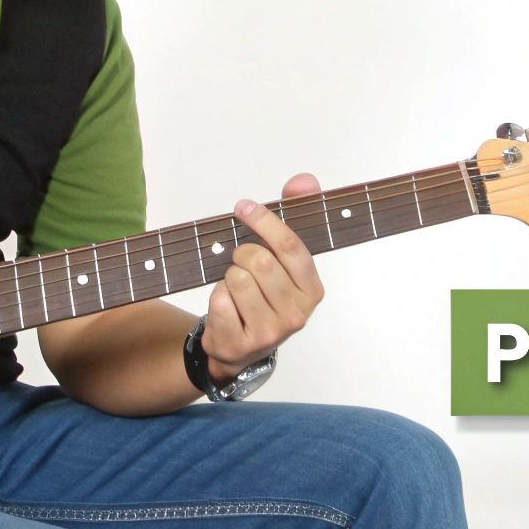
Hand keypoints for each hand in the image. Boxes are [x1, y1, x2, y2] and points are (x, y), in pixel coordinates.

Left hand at [203, 172, 326, 383]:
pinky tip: (227, 307)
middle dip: (241, 253)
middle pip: (259, 261)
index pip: (290, 246)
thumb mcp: (282, 259)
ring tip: (236, 288)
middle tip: (240, 261)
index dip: (264, 221)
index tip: (243, 208)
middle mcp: (297, 313)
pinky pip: (219, 300)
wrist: (240, 347)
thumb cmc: (264, 296)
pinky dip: (216, 296)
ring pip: (237, 279)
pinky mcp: (242, 343)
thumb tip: (304, 180)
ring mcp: (270, 332)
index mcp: (312, 289)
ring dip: (228, 277)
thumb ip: (294, 214)